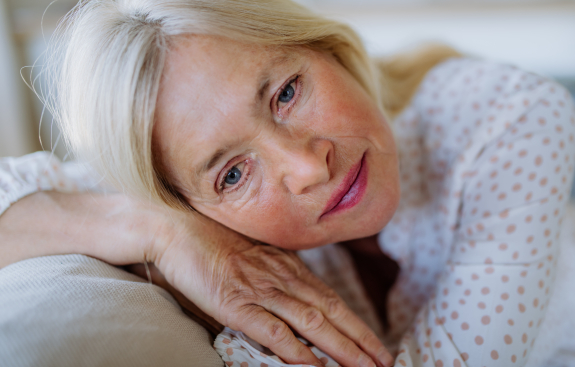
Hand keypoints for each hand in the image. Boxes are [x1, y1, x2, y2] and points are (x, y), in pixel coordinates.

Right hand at [149, 210, 393, 366]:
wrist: (180, 229)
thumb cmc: (215, 244)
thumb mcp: (255, 260)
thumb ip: (277, 279)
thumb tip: (296, 305)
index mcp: (288, 267)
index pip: (331, 300)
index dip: (357, 325)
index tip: (377, 346)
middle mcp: (282, 278)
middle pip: (331, 312)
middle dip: (361, 341)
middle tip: (385, 363)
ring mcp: (260, 290)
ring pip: (311, 322)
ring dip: (341, 348)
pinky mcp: (236, 303)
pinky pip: (272, 330)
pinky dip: (296, 350)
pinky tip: (312, 366)